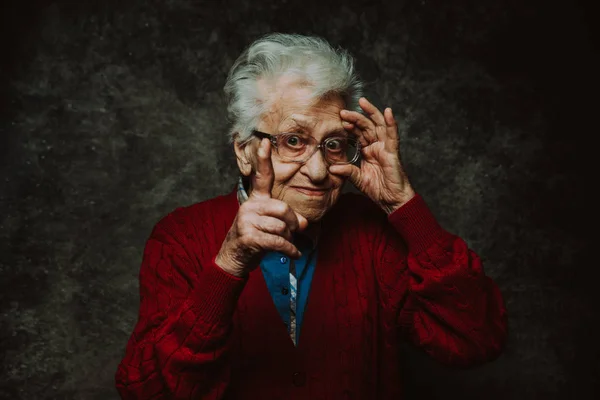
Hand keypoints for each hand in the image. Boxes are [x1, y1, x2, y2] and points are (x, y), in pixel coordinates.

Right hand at [215, 138, 308, 276]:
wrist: (234, 257)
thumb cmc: (255, 238)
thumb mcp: (271, 225)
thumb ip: (288, 219)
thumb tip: (303, 223)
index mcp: (256, 199)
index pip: (261, 177)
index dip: (263, 159)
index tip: (265, 141)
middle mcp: (250, 206)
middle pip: (283, 208)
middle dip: (293, 223)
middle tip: (294, 232)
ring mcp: (246, 221)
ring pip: (281, 227)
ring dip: (289, 239)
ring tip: (285, 244)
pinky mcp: (248, 237)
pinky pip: (277, 242)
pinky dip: (290, 250)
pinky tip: (295, 254)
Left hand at [330, 97, 415, 213]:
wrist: (392, 200)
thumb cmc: (378, 189)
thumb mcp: (358, 179)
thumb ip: (347, 171)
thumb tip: (332, 168)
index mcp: (368, 151)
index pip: (358, 134)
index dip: (350, 126)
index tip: (339, 120)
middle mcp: (377, 146)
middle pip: (367, 126)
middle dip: (356, 117)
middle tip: (343, 111)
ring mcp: (386, 148)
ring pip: (379, 125)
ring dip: (371, 113)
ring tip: (362, 102)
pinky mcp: (393, 152)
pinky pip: (393, 136)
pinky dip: (391, 123)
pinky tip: (388, 112)